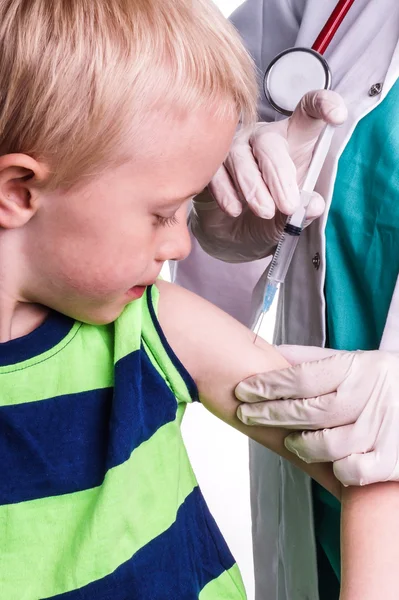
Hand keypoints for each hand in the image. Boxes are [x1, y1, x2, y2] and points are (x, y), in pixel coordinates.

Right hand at [209, 89, 346, 220]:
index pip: (308, 111)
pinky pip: (215, 172)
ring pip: (239, 157)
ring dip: (253, 187)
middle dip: (279, 176)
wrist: (234, 237)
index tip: (337, 116)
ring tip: (264, 212)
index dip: (323, 105)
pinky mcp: (209, 164)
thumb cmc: (268, 217)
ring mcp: (233, 148)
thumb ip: (304, 211)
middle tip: (288, 206)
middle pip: (269, 143)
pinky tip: (235, 210)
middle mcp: (262, 138)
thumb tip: (313, 204)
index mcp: (293, 140)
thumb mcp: (291, 217)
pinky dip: (227, 192)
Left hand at [235, 346, 398, 486]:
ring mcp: (382, 429)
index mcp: (356, 368)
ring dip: (301, 445)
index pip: (301, 379)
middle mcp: (369, 396)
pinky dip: (336, 469)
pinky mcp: (392, 460)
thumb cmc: (382, 381)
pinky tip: (330, 461)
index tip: (243, 390)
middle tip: (246, 415)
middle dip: (269, 414)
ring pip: (325, 446)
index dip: (267, 386)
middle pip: (306, 411)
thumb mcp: (354, 361)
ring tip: (293, 441)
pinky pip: (350, 471)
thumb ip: (312, 360)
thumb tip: (270, 353)